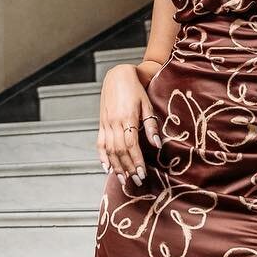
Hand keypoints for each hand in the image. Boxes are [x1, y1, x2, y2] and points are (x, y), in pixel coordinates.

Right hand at [98, 64, 161, 185]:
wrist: (118, 75)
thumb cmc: (136, 89)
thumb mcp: (147, 104)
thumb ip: (151, 125)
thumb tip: (157, 145)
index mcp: (127, 117)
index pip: (131, 145)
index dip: (136, 161)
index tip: (142, 173)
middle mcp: (114, 122)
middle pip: (119, 151)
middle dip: (127, 168)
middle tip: (135, 181)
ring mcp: (105, 124)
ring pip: (109, 150)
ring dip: (116, 166)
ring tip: (123, 179)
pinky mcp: (101, 123)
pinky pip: (100, 143)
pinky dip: (102, 157)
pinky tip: (107, 168)